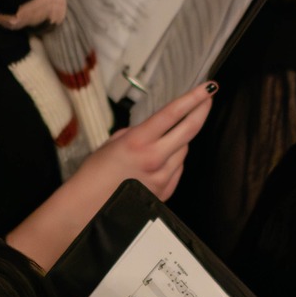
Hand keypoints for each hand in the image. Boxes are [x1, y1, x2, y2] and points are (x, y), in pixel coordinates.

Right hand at [85, 83, 216, 201]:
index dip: (194, 98)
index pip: (172, 114)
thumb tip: (156, 128)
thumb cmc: (93, 174)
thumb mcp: (113, 143)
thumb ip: (138, 133)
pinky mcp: (165, 192)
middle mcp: (154, 159)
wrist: (87, 208)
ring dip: (180, 140)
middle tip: (208, 99)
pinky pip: (178, 169)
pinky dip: (174, 161)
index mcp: (137, 142)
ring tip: (163, 142)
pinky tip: (159, 162)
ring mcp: (162, 178)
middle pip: (189, 130)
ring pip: (184, 150)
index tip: (208, 87)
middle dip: (202, 111)